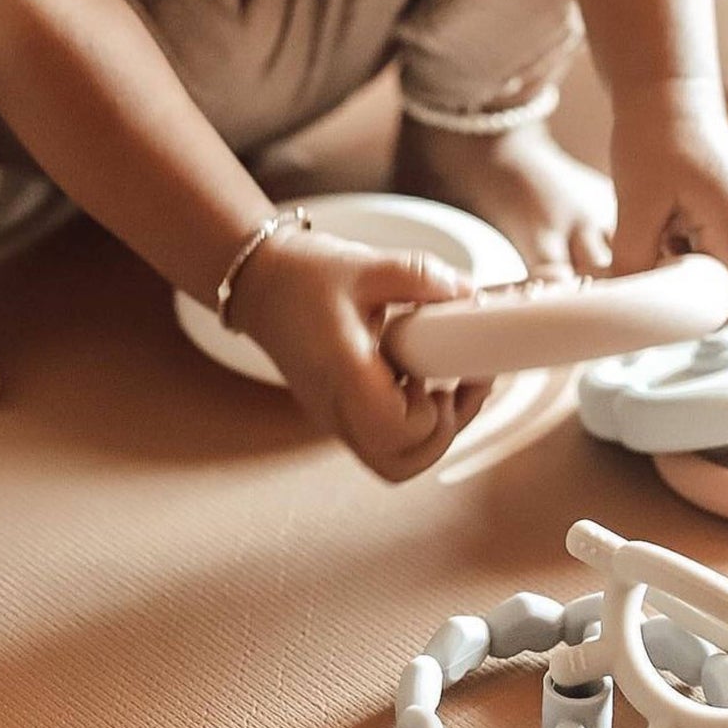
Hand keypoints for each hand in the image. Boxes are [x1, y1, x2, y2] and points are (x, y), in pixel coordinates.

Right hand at [230, 229, 491, 481]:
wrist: (258, 282)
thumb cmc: (301, 275)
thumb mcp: (367, 264)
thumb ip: (422, 277)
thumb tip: (469, 295)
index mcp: (341, 371)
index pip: (396, 428)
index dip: (434, 409)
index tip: (452, 369)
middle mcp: (335, 407)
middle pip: (399, 463)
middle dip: (443, 431)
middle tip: (459, 385)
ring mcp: (335, 417)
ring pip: (392, 462)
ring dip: (430, 433)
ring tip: (444, 384)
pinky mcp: (340, 414)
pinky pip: (382, 442)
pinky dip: (412, 425)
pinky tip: (421, 378)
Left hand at [608, 78, 727, 310]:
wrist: (665, 93)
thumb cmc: (648, 143)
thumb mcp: (634, 207)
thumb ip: (634, 261)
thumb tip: (628, 307)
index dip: (704, 313)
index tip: (668, 314)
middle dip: (708, 294)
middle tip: (664, 279)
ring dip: (710, 270)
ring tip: (668, 243)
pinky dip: (713, 248)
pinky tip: (676, 228)